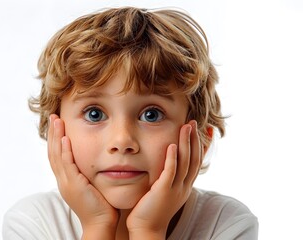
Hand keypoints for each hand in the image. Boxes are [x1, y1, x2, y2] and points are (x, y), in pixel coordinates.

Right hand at [47, 114, 118, 238]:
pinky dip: (65, 151)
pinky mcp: (73, 185)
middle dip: (53, 134)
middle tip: (53, 117)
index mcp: (66, 179)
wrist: (100, 222)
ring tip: (57, 121)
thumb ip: (89, 172)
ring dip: (56, 137)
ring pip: (57, 155)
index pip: (58, 155)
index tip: (58, 124)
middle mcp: (63, 180)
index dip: (56, 139)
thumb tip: (97, 160)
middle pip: (53, 152)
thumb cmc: (101, 205)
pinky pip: (67, 165)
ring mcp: (66, 183)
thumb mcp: (92, 184)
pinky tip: (65, 139)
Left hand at [126, 120, 201, 238]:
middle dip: (195, 139)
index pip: (196, 162)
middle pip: (194, 159)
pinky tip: (172, 145)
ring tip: (186, 126)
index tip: (204, 130)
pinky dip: (172, 158)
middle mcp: (184, 187)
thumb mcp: (165, 191)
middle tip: (194, 122)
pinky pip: (170, 172)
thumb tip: (167, 163)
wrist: (146, 229)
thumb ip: (168, 177)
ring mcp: (175, 189)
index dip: (200, 145)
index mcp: (185, 186)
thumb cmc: (151, 210)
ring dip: (186, 143)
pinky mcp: (163, 191)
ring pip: (185, 162)